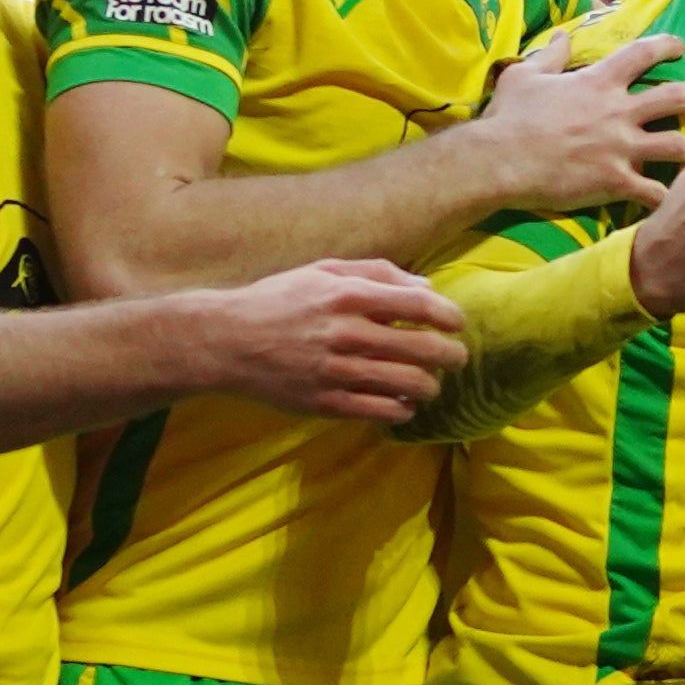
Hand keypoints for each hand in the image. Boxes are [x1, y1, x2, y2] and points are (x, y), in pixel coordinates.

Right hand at [203, 254, 466, 424]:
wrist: (227, 341)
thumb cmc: (280, 301)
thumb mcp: (324, 271)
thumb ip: (378, 274)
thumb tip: (428, 291)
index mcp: (349, 295)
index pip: (421, 307)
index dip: (450, 317)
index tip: (458, 324)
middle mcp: (348, 333)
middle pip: (424, 350)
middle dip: (451, 356)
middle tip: (455, 358)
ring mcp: (338, 372)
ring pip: (410, 386)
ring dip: (430, 386)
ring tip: (428, 384)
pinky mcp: (327, 403)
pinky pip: (383, 412)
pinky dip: (403, 409)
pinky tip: (402, 403)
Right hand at [478, 26, 684, 217]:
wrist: (501, 160)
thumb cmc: (510, 117)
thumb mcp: (525, 75)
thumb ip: (550, 55)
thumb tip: (561, 35)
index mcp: (599, 81)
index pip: (643, 54)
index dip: (666, 46)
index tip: (681, 47)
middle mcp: (618, 111)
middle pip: (675, 97)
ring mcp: (620, 148)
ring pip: (676, 147)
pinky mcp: (615, 181)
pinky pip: (652, 192)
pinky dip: (667, 197)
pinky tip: (678, 202)